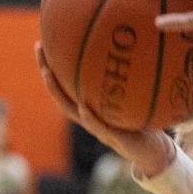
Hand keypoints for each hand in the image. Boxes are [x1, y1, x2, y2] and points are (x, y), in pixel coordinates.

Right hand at [34, 42, 176, 178]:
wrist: (153, 152)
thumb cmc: (143, 123)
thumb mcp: (135, 97)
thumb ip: (130, 79)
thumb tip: (131, 48)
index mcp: (90, 107)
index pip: (66, 85)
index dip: (53, 65)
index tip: (43, 42)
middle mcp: (88, 116)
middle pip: (60, 94)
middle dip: (47, 71)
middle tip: (39, 48)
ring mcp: (98, 128)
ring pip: (71, 110)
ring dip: (58, 92)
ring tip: (48, 73)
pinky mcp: (114, 138)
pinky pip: (98, 126)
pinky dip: (89, 116)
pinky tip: (82, 105)